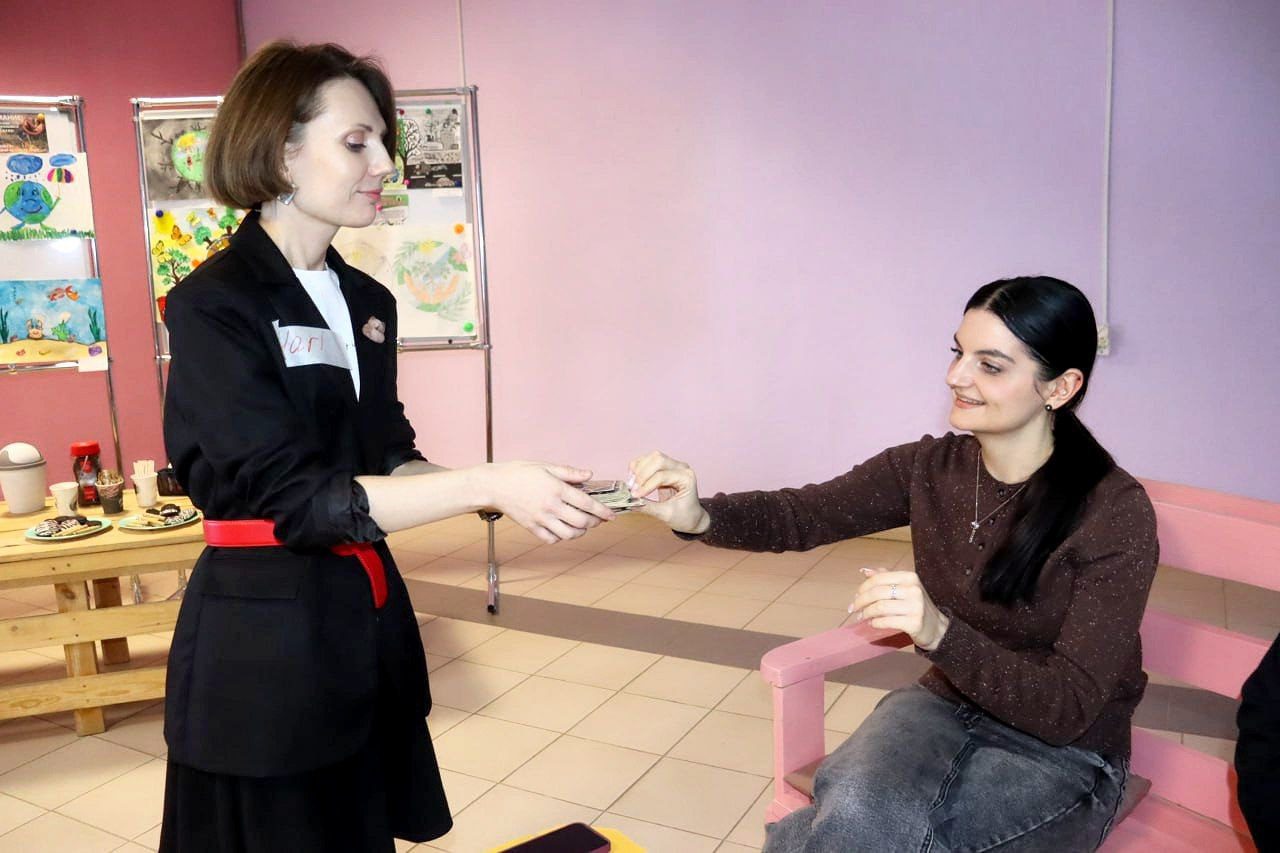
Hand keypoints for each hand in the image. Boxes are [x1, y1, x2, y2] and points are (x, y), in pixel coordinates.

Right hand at [483, 461, 612, 543]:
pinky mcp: (531, 527)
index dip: (602, 511)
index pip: (586, 503)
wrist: (494, 485)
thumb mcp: (546, 466)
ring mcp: (540, 519)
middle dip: (594, 522)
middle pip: (581, 522)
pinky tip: (563, 530)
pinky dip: (561, 538)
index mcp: (556, 489)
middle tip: (598, 519)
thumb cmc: (519, 472)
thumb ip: (569, 472)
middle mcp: (550, 506)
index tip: (612, 515)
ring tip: (582, 526)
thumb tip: (589, 475)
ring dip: (580, 532)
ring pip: (568, 534)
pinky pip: (551, 539)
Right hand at [627, 450, 709, 533]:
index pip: (663, 476)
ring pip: (651, 457)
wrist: (691, 517)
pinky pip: (648, 461)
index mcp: (687, 478)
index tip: (635, 495)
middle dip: (642, 474)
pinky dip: (638, 467)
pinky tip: (633, 479)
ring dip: (638, 469)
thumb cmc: (684, 516)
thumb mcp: (666, 514)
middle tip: (633, 489)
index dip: (646, 485)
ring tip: (631, 484)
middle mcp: (681, 467)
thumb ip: (647, 507)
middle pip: (658, 459)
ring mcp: (673, 465)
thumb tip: (629, 501)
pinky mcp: (664, 467)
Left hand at [848, 567, 949, 650]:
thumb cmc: (915, 605)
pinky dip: (875, 623)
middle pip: (877, 593)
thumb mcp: (904, 587)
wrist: (936, 627)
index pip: (879, 578)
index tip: (855, 596)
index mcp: (909, 577)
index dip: (863, 588)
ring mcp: (915, 606)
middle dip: (860, 601)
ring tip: (862, 617)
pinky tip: (873, 623)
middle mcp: (913, 589)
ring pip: (880, 607)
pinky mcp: (914, 622)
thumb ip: (885, 577)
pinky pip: (887, 621)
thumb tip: (864, 571)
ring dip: (866, 613)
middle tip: (853, 609)